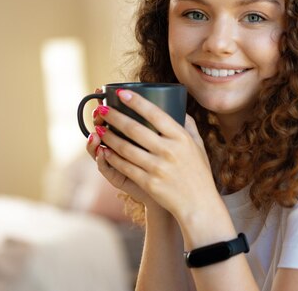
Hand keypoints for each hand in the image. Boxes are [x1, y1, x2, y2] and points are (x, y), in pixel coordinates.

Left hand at [95, 89, 220, 223]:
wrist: (199, 205)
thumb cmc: (198, 172)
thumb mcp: (198, 145)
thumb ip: (188, 125)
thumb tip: (178, 106)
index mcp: (181, 137)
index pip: (155, 114)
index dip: (136, 101)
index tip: (120, 92)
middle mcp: (169, 150)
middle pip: (135, 129)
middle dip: (114, 117)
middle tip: (101, 109)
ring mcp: (158, 167)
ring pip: (126, 148)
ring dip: (108, 137)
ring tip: (98, 128)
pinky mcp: (149, 183)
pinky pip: (125, 167)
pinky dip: (112, 157)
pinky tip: (103, 150)